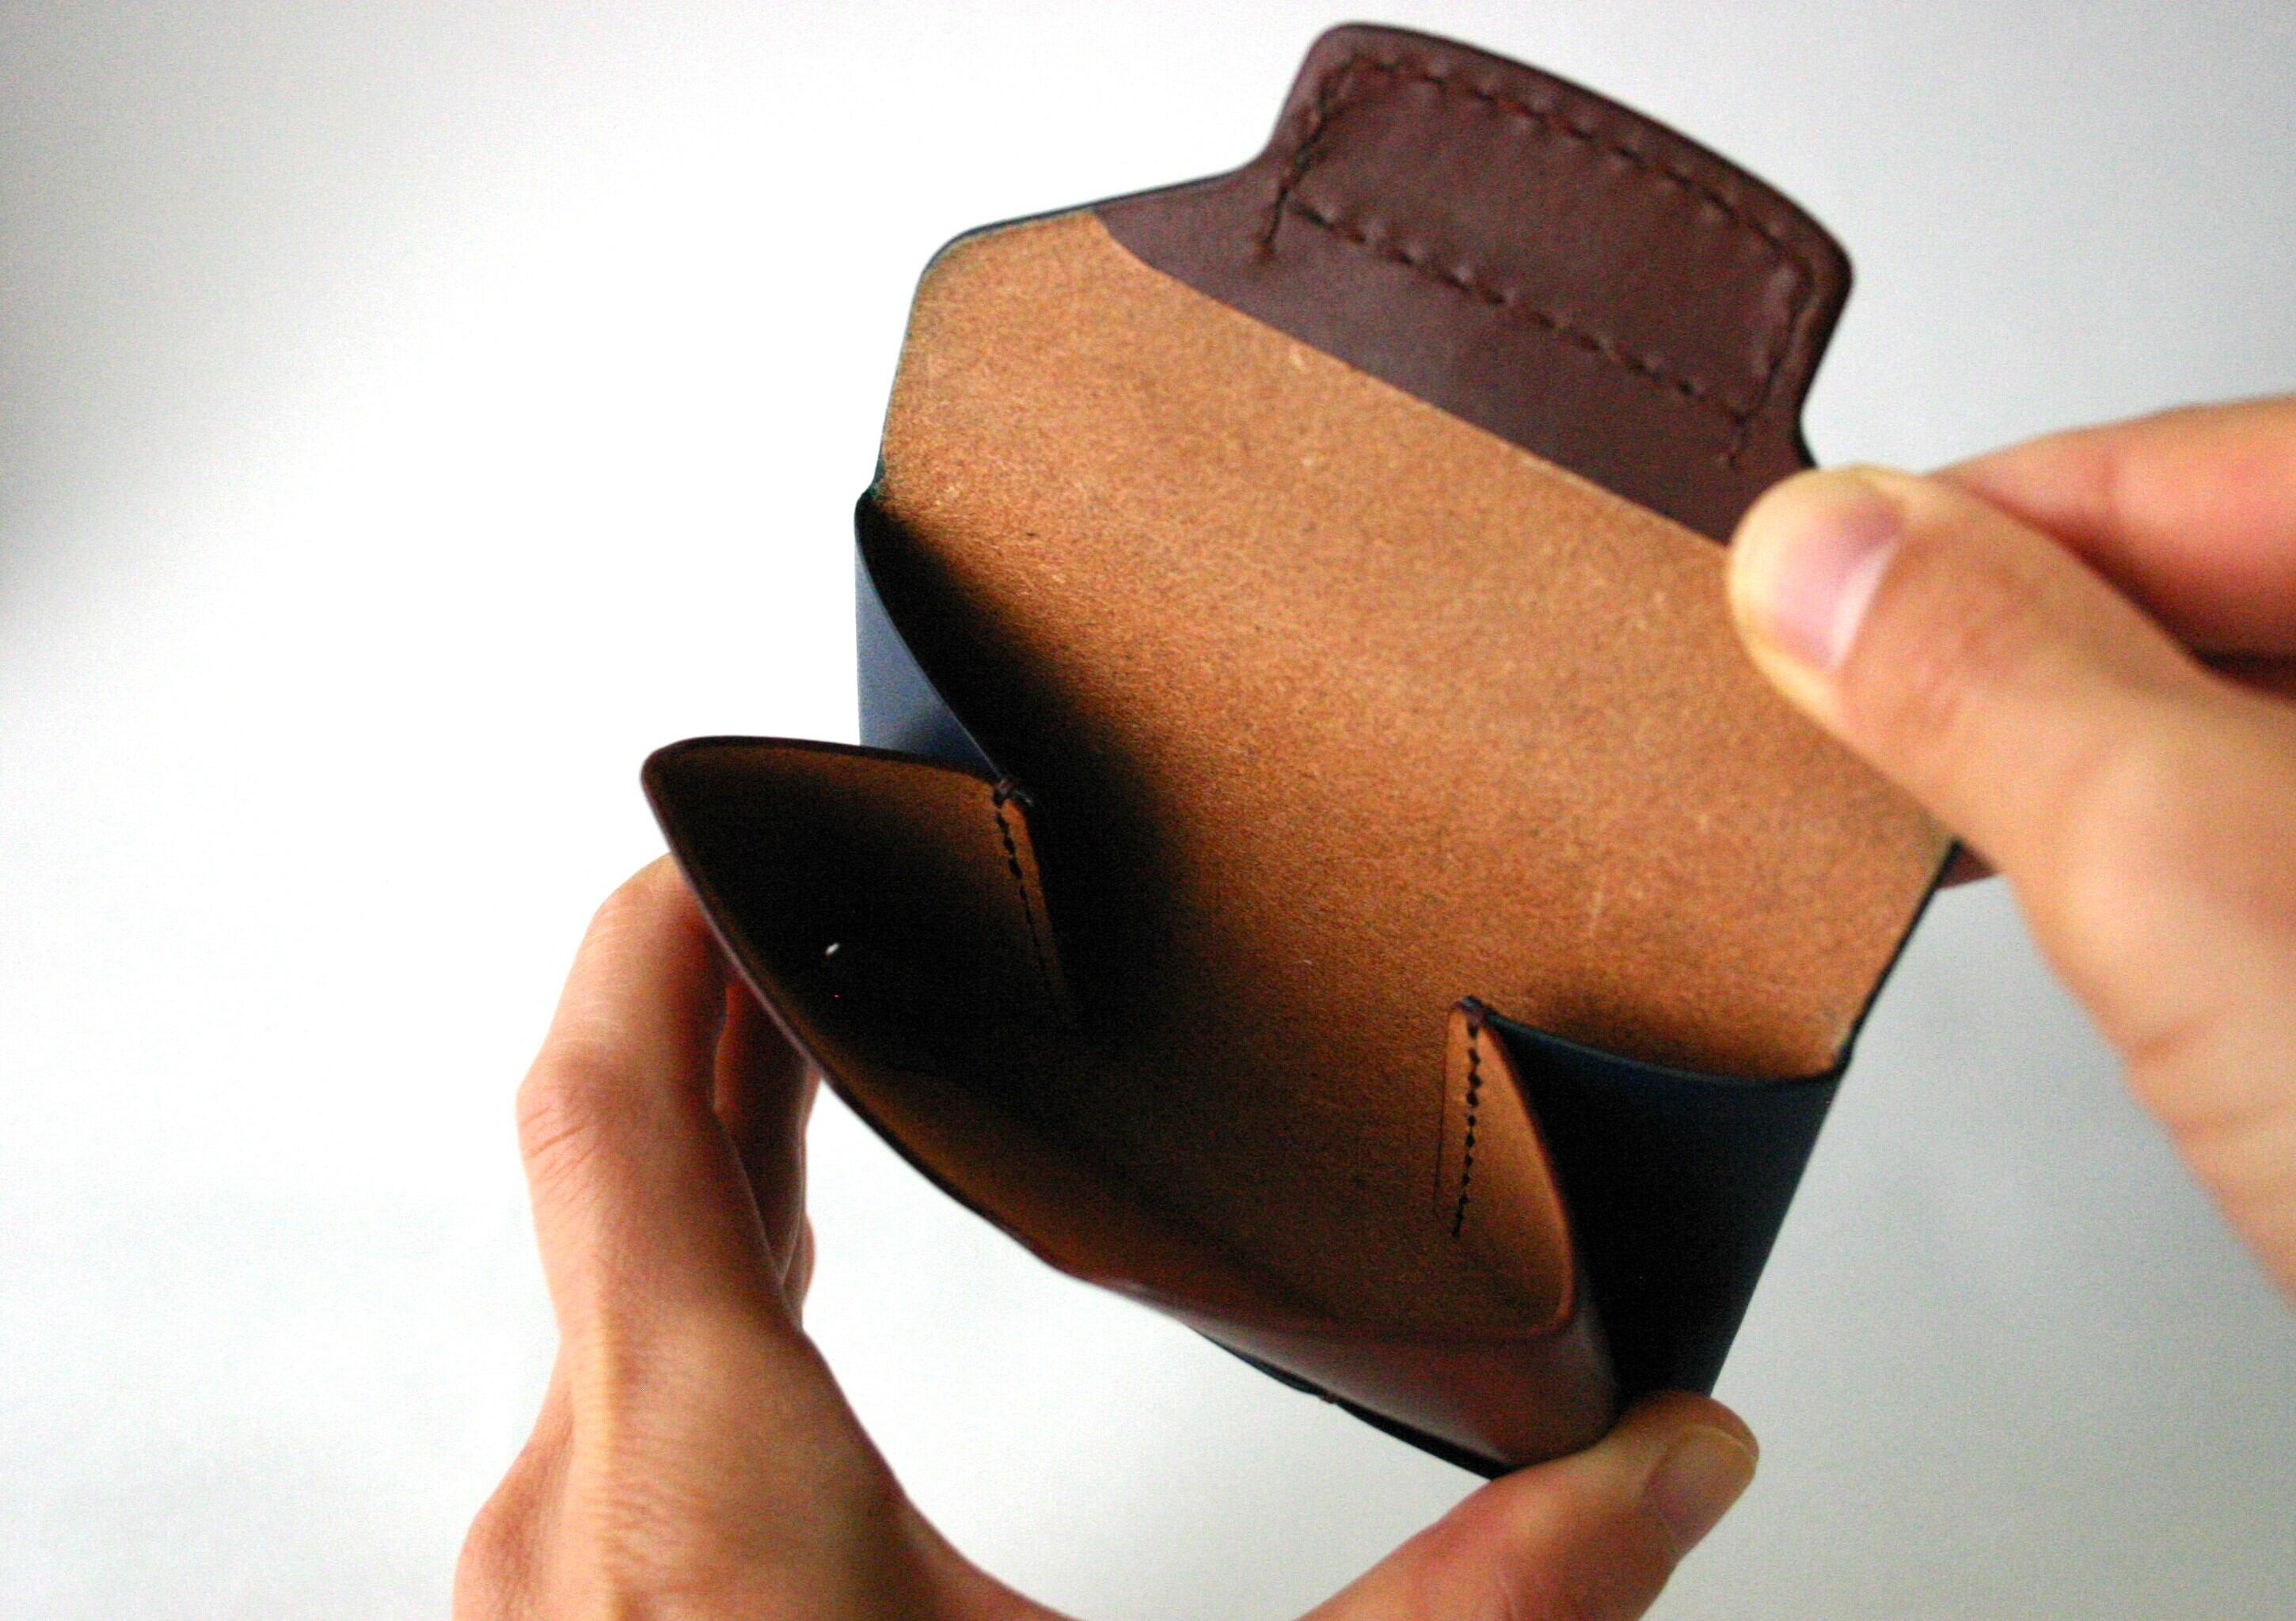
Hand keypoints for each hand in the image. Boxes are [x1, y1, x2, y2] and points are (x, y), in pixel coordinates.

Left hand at [457, 858, 1759, 1618]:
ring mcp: (567, 1587)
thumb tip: (1670, 1470)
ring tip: (823, 1017)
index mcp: (701, 1490)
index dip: (655, 923)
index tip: (722, 804)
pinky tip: (784, 1253)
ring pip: (608, 1277)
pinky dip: (702, 1259)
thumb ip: (1481, 1620)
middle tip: (826, 869)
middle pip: (603, 1157)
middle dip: (717, 991)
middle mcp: (585, 1518)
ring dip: (706, 1129)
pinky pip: (624, 1376)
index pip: (605, 1105)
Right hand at [1726, 387, 2295, 1420]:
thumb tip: (1819, 550)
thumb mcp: (2209, 876)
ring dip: (2070, 783)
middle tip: (1847, 757)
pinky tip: (2097, 931)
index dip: (1937, 543)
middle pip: (2188, 584)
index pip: (2156, 467)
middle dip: (1999, 678)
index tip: (1781, 616)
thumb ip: (1987, 682)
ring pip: (2226, 719)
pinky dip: (2156, 873)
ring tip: (1955, 846)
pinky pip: (2274, 833)